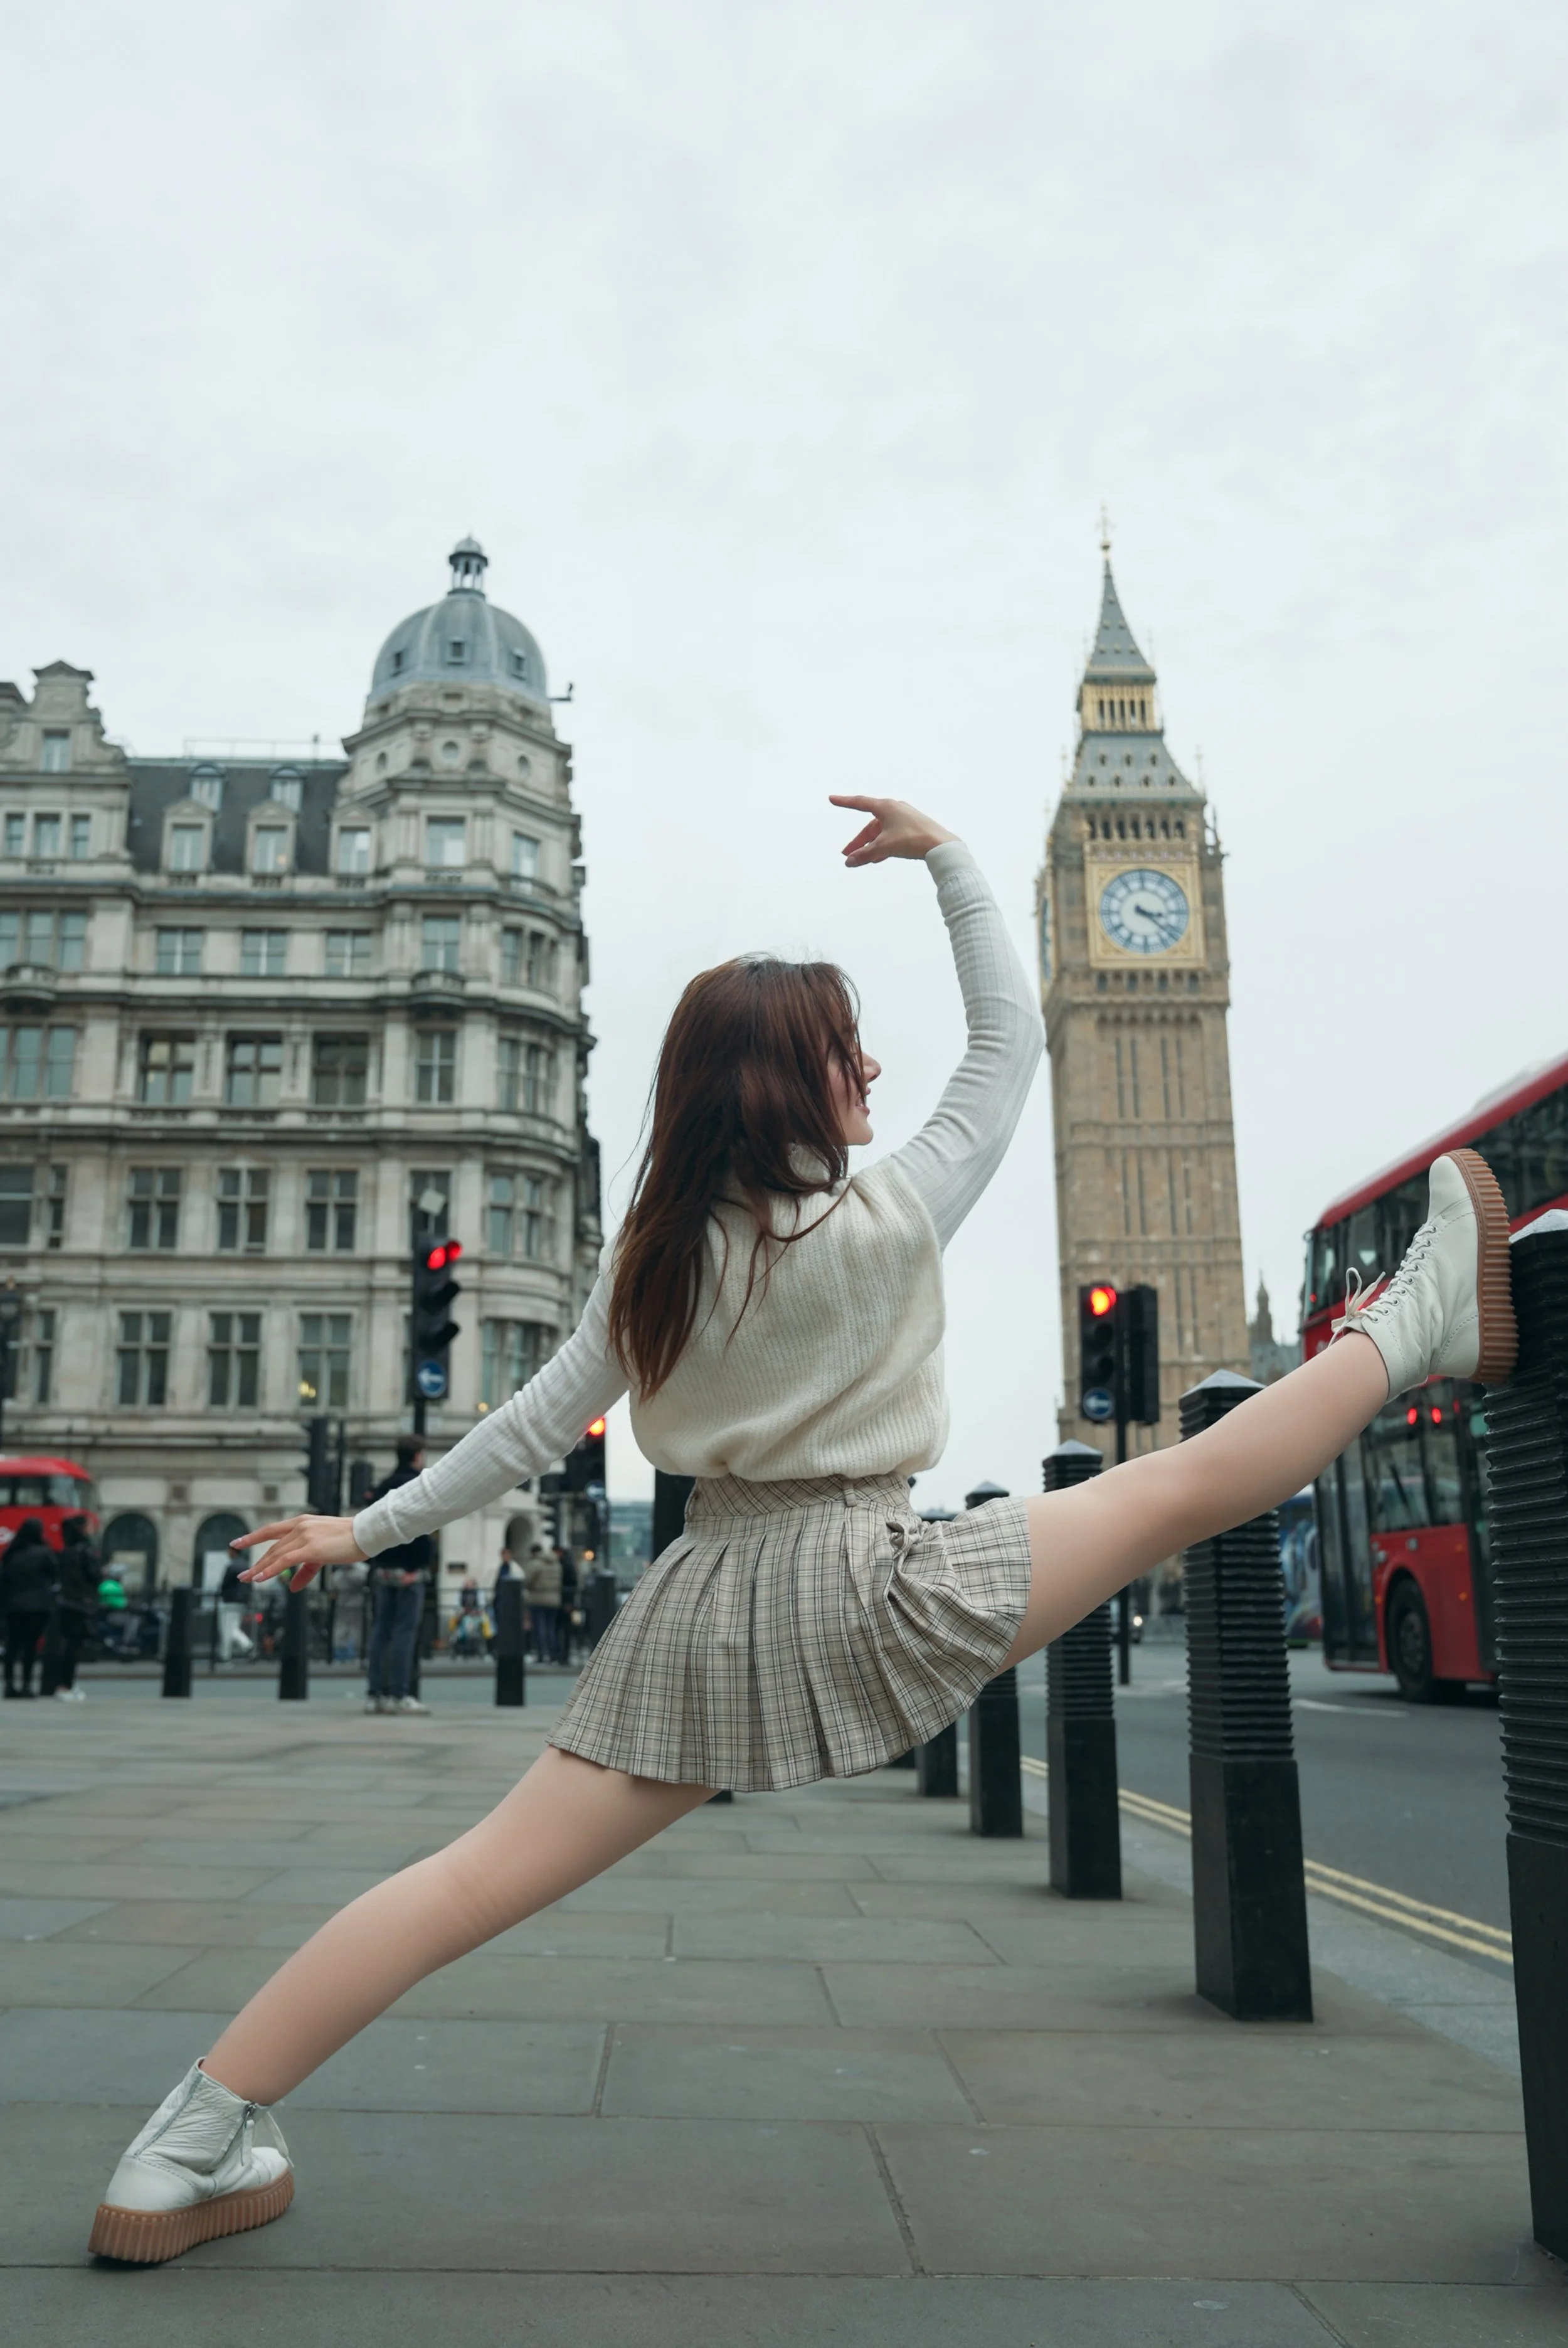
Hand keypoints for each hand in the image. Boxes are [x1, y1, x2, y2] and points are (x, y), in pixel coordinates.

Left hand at [232, 1516, 365, 1592]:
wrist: (365, 1533)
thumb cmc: (348, 1541)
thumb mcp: (323, 1554)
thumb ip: (305, 1570)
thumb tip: (293, 1587)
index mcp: (302, 1522)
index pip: (271, 1530)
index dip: (253, 1537)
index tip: (237, 1543)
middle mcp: (299, 1526)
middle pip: (271, 1547)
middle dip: (255, 1562)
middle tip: (242, 1575)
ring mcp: (304, 1536)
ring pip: (275, 1555)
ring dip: (259, 1569)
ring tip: (247, 1579)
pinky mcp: (310, 1548)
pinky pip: (285, 1561)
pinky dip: (270, 1570)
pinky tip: (260, 1578)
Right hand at [830, 795, 958, 866]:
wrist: (941, 845)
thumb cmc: (913, 840)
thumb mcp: (884, 847)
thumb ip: (864, 855)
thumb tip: (849, 861)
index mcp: (886, 807)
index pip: (859, 803)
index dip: (844, 802)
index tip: (832, 798)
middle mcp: (895, 809)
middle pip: (870, 826)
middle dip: (858, 841)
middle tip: (846, 854)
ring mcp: (905, 818)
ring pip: (881, 833)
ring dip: (870, 846)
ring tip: (861, 859)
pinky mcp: (913, 828)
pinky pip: (892, 836)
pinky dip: (883, 846)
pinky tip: (878, 858)